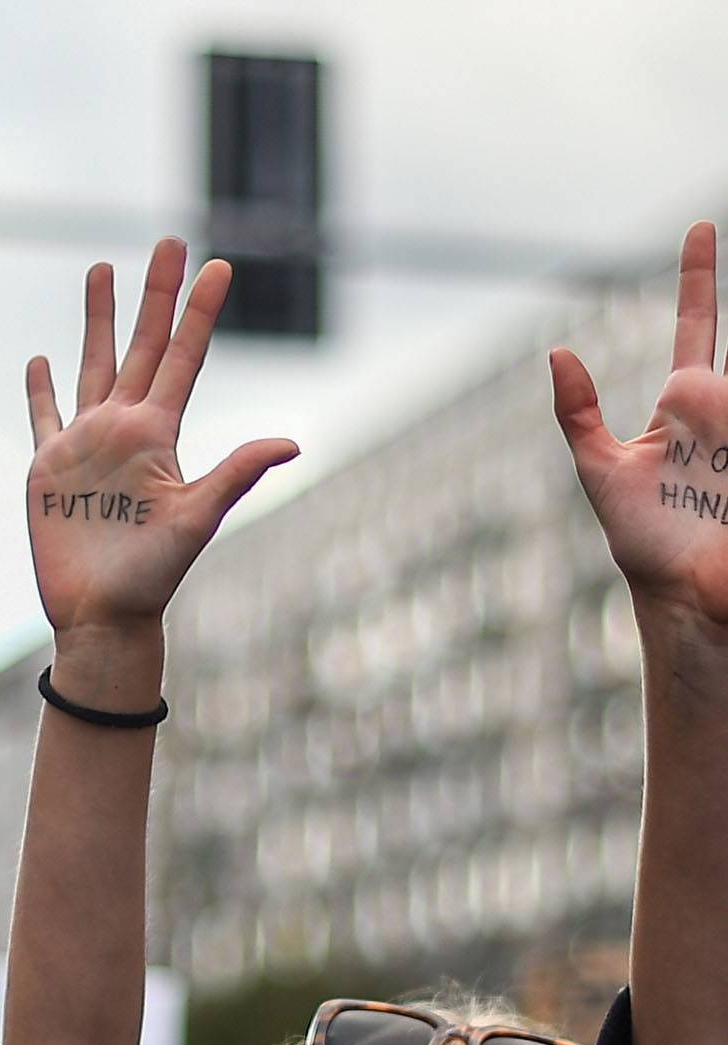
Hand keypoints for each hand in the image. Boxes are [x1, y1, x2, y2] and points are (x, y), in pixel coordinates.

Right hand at [26, 238, 297, 636]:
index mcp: (159, 436)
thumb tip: (291, 444)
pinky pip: (44, 418)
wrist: (103, 616)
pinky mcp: (49, 468)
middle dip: (154, 294)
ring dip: (99, 319)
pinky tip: (40, 359)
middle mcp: (124, 431)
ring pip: (93, 365)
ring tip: (101, 269)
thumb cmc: (153, 577)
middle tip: (169, 240)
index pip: (183, 360)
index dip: (199, 314)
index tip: (219, 266)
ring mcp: (86, 446)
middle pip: (142, 346)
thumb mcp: (196, 520)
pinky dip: (41, 389)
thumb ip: (235, 475)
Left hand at [553, 221, 727, 628]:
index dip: (698, 277)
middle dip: (727, 287)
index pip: (696, 325)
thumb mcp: (601, 472)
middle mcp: (724, 409)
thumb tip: (559, 354)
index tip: (699, 227)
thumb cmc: (643, 540)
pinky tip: (723, 445)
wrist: (684, 593)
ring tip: (714, 409)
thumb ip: (580, 415)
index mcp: (685, 404)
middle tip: (712, 225)